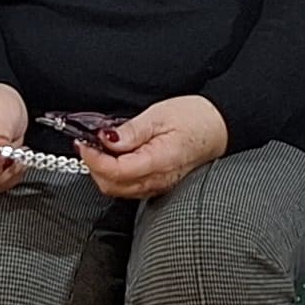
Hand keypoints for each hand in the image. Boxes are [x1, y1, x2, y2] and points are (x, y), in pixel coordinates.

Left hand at [82, 94, 226, 200]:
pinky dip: (115, 174)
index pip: (116, 171)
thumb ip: (132, 131)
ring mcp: (159, 185)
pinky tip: (113, 157)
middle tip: (86, 144)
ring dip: (103, 171)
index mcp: (158, 162)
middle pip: (113, 186)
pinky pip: (130, 187)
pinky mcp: (159, 184)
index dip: (94, 159)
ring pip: (119, 190)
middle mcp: (158, 180)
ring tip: (97, 148)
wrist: (220, 127)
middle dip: (94, 167)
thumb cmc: (196, 118)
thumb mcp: (160, 115)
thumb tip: (106, 139)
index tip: (84, 144)